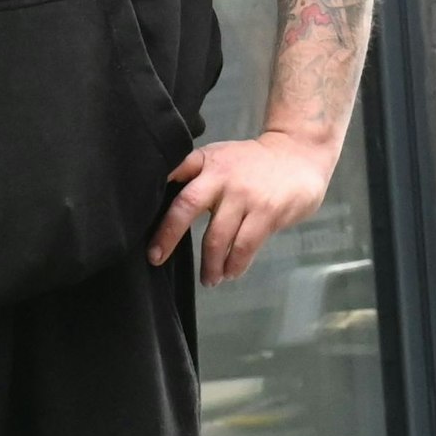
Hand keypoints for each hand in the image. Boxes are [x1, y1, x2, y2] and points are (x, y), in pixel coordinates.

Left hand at [148, 130, 334, 285]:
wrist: (298, 156)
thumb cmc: (251, 164)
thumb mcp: (221, 159)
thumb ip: (197, 178)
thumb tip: (166, 209)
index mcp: (207, 160)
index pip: (175, 170)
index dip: (155, 186)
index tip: (137, 211)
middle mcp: (221, 175)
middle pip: (186, 205)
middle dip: (168, 234)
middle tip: (155, 257)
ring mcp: (244, 195)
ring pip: (217, 237)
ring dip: (209, 264)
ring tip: (208, 279)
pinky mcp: (266, 213)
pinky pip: (244, 247)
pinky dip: (234, 265)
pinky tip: (229, 273)